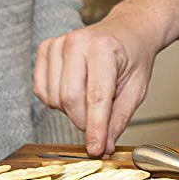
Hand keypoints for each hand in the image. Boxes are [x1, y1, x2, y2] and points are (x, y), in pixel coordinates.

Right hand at [35, 15, 158, 156]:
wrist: (127, 30)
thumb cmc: (133, 56)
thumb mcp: (137, 89)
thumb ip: (119, 118)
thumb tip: (103, 146)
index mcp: (104, 49)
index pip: (96, 97)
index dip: (95, 128)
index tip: (95, 149)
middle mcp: (77, 42)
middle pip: (70, 99)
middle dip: (84, 121)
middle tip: (100, 122)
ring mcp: (58, 43)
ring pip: (54, 98)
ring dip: (71, 110)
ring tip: (90, 96)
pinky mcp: (46, 48)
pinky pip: (41, 90)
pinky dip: (56, 100)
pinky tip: (74, 91)